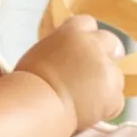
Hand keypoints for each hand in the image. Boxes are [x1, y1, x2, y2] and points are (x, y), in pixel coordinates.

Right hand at [16, 14, 125, 128]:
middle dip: (103, 54)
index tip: (76, 49)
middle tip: (88, 72)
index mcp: (71, 34)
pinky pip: (113, 102)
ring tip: (78, 99)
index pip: (86, 23)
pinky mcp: (113, 96)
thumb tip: (62, 58)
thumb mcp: (36, 56)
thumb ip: (56, 50)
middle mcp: (93, 47)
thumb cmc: (23, 84)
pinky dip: (102, 108)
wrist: (34, 109)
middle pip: (110, 41)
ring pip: (113, 75)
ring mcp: (107, 71)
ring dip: (102, 84)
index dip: (83, 36)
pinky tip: (83, 112)